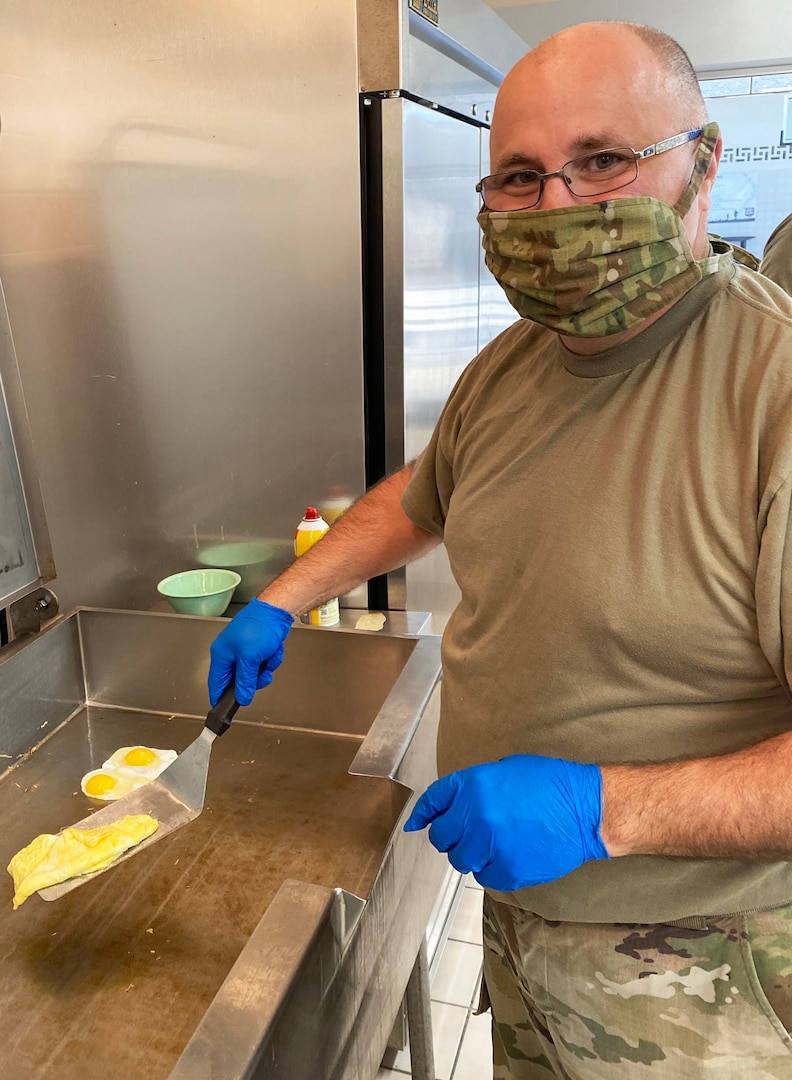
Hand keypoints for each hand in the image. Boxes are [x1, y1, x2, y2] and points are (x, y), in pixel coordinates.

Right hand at [208, 598, 293, 706]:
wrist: (276, 611)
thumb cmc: (259, 627)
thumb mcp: (250, 658)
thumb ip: (245, 681)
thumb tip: (242, 698)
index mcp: (221, 655)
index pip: (215, 684)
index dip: (219, 699)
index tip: (224, 711)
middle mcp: (230, 654)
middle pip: (238, 681)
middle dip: (253, 680)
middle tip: (261, 676)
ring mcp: (244, 651)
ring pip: (254, 674)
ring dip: (265, 668)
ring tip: (269, 656)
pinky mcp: (257, 649)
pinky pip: (263, 664)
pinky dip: (271, 659)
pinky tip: (273, 649)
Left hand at [403, 754, 608, 890]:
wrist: (585, 810)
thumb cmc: (548, 783)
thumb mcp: (504, 770)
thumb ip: (472, 788)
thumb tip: (446, 807)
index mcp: (473, 784)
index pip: (434, 802)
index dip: (423, 814)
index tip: (415, 824)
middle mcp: (476, 815)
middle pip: (442, 837)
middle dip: (451, 836)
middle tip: (467, 834)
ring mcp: (491, 846)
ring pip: (461, 860)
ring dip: (471, 854)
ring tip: (492, 845)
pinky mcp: (507, 871)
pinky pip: (484, 876)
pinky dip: (491, 869)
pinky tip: (508, 856)